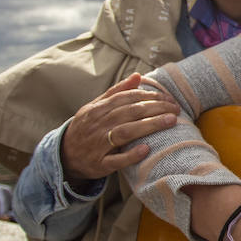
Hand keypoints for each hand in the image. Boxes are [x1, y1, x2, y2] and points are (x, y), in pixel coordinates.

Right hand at [60, 73, 180, 181]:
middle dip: (156, 108)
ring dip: (149, 126)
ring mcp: (98, 145)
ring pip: (125, 132)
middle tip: (176, 108)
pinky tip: (146, 149)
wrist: (64, 155)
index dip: (149, 96)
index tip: (168, 97)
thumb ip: (116, 92)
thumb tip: (138, 76)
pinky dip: (131, 155)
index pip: (127, 98)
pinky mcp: (99, 164)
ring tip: (171, 121)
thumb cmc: (86, 128)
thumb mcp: (95, 107)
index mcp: (98, 109)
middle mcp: (98, 125)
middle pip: (130, 112)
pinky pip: (116, 160)